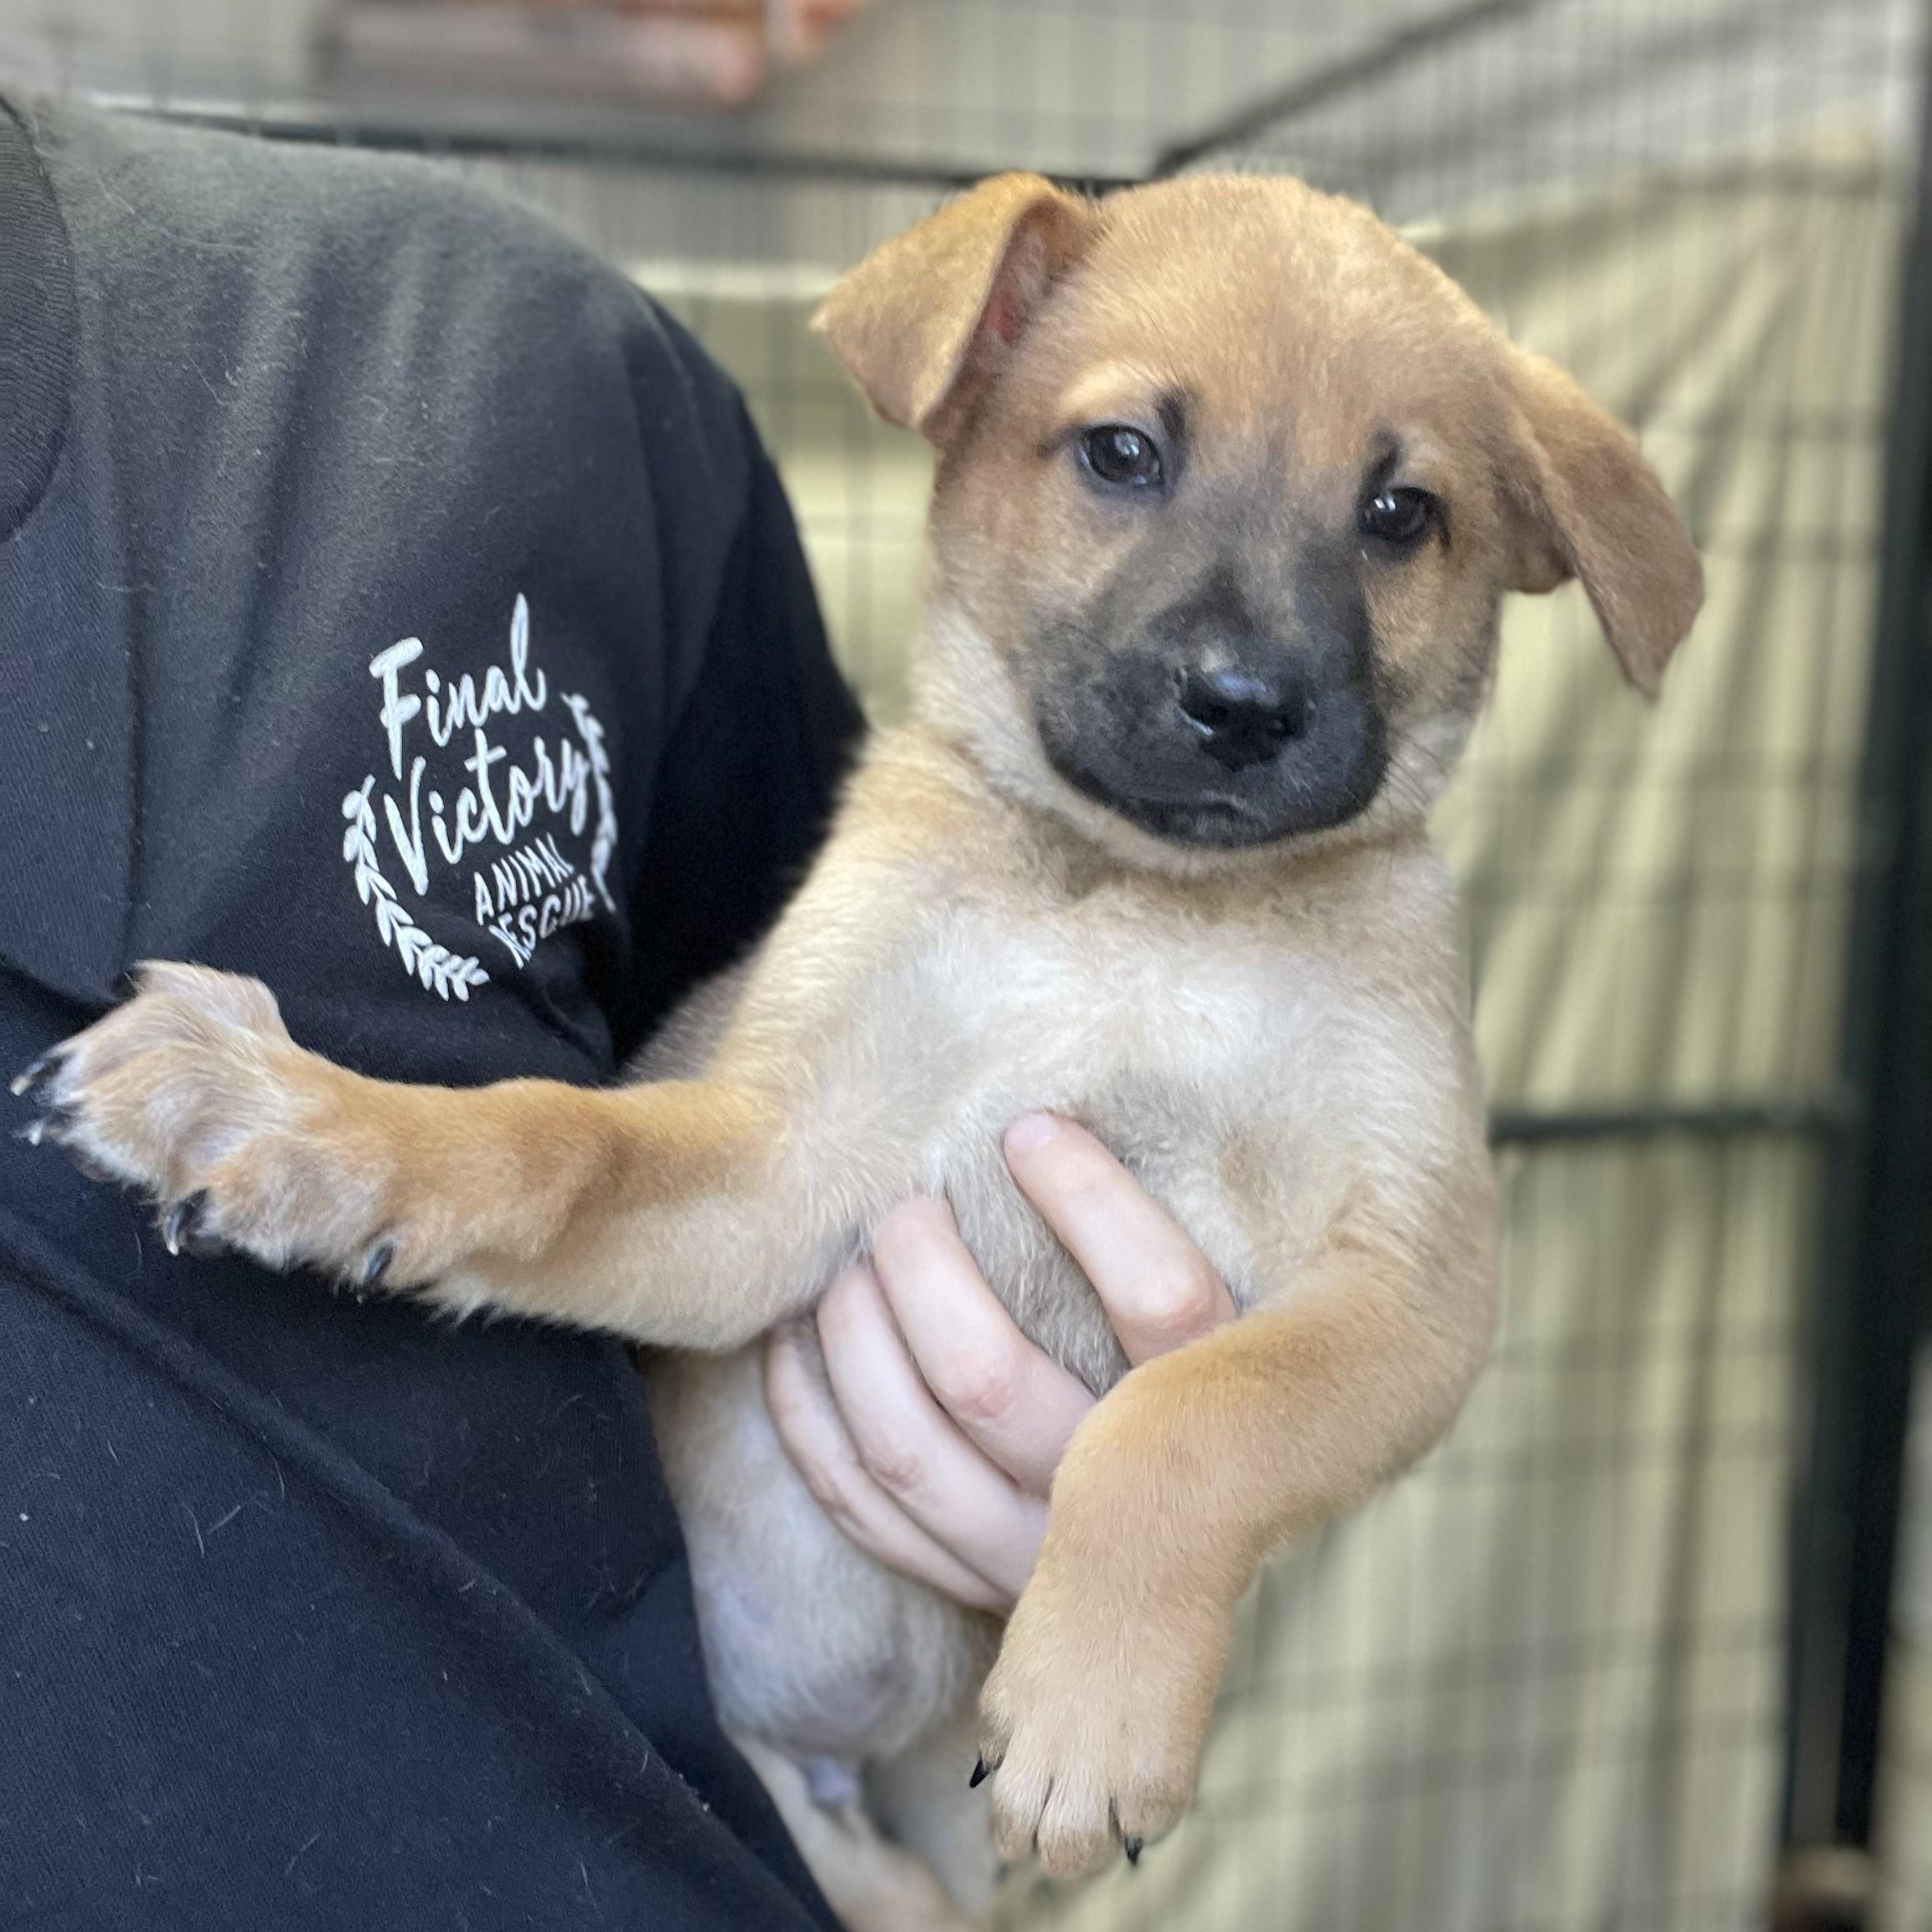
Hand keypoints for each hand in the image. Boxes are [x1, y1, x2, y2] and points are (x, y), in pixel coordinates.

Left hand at [763, 1113, 1235, 1611]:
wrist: (1219, 1551)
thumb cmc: (1241, 1384)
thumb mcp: (1286, 1316)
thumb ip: (1206, 1238)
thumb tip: (1078, 1117)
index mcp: (1225, 1422)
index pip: (1163, 1307)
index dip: (1088, 1202)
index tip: (1029, 1128)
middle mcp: (1126, 1512)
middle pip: (989, 1382)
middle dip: (922, 1268)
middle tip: (907, 1201)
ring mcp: (1037, 1566)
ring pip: (909, 1449)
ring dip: (857, 1336)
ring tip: (852, 1261)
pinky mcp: (976, 1591)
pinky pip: (865, 1508)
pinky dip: (812, 1419)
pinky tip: (797, 1342)